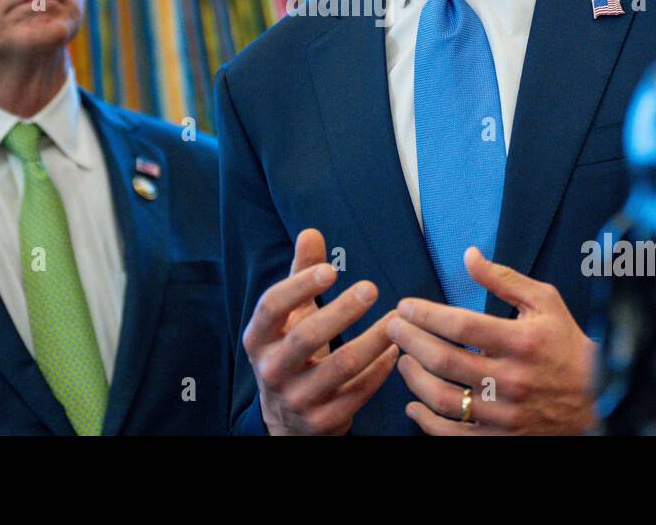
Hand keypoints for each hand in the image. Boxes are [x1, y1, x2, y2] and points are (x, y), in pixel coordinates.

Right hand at [244, 228, 398, 434]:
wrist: (286, 420)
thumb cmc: (291, 352)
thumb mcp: (290, 317)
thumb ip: (300, 275)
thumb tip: (311, 232)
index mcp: (258, 339)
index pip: (272, 307)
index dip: (299, 286)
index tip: (331, 269)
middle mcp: (271, 370)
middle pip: (306, 337)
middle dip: (341, 312)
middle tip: (371, 288)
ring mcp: (296, 399)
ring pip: (341, 367)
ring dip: (373, 340)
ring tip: (396, 319)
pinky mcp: (321, 422)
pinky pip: (357, 393)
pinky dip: (380, 371)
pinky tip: (395, 351)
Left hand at [388, 246, 596, 434]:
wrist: (598, 398)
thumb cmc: (566, 345)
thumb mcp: (545, 302)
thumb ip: (504, 279)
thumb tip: (469, 256)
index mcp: (522, 341)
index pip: (462, 326)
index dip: (426, 314)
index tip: (404, 306)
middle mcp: (512, 378)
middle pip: (445, 360)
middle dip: (409, 340)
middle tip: (392, 327)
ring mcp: (505, 412)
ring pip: (444, 398)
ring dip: (413, 378)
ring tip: (402, 359)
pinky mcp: (501, 437)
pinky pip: (453, 434)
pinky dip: (426, 421)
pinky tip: (413, 405)